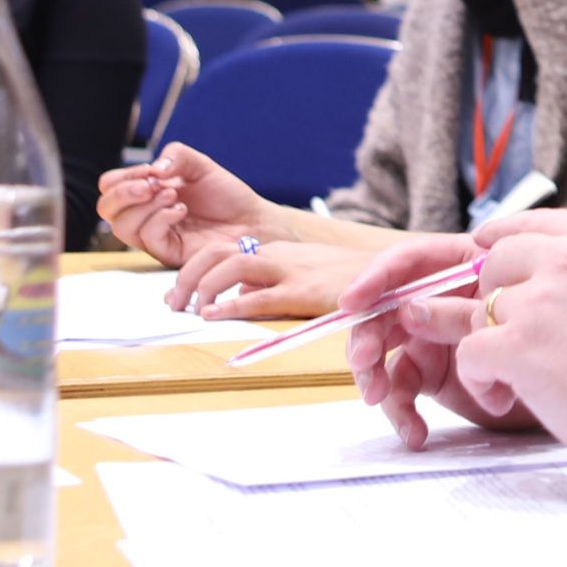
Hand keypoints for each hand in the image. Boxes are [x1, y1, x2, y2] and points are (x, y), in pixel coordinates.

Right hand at [94, 144, 284, 266]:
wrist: (252, 219)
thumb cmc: (226, 195)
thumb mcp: (200, 165)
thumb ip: (177, 156)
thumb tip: (153, 169)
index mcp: (147, 192)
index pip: (110, 186)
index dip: (123, 176)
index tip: (151, 170)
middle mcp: (145, 215)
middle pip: (106, 208)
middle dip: (124, 192)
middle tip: (151, 184)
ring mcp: (155, 235)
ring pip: (122, 225)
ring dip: (144, 205)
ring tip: (173, 195)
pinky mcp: (168, 252)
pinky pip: (148, 237)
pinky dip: (160, 219)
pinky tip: (181, 210)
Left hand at [166, 238, 372, 319]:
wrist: (392, 273)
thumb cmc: (349, 279)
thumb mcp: (306, 273)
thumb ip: (272, 283)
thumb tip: (241, 298)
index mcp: (275, 251)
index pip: (221, 249)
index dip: (193, 268)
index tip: (179, 292)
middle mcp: (278, 256)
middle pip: (216, 253)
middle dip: (187, 277)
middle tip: (174, 302)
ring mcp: (290, 272)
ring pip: (231, 268)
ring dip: (202, 288)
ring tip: (190, 310)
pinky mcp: (303, 293)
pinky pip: (258, 297)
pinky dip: (230, 307)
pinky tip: (214, 316)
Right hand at [342, 233, 530, 447]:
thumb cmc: (556, 338)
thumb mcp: (507, 322)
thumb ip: (459, 313)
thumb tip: (409, 310)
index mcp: (463, 266)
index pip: (409, 263)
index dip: (376, 278)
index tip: (352, 302)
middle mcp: (440, 300)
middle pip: (385, 308)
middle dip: (367, 334)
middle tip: (366, 361)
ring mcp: (433, 337)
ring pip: (384, 351)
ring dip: (374, 375)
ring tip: (378, 397)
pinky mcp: (431, 374)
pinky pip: (402, 390)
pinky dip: (402, 412)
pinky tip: (415, 434)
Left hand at [451, 209, 566, 466]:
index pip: (536, 223)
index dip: (503, 233)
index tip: (483, 242)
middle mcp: (564, 262)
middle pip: (498, 264)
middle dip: (497, 297)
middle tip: (512, 332)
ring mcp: (537, 302)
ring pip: (481, 313)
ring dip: (492, 345)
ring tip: (513, 379)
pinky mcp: (517, 347)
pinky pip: (471, 354)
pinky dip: (479, 379)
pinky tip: (501, 398)